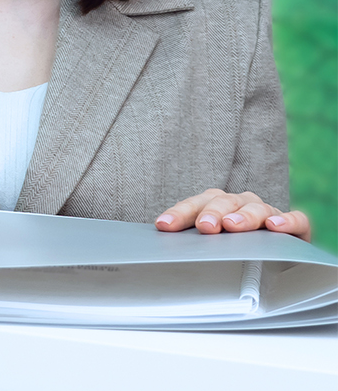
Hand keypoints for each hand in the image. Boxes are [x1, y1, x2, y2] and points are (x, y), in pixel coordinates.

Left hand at [155, 189, 310, 241]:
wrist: (278, 258)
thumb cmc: (237, 248)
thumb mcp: (213, 244)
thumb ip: (193, 243)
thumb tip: (164, 252)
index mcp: (216, 205)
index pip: (195, 205)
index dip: (180, 214)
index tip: (165, 225)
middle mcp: (240, 204)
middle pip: (224, 202)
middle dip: (212, 213)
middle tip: (204, 227)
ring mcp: (268, 212)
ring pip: (256, 207)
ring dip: (243, 216)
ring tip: (233, 226)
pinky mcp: (295, 227)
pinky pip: (296, 219)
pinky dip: (286, 220)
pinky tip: (275, 226)